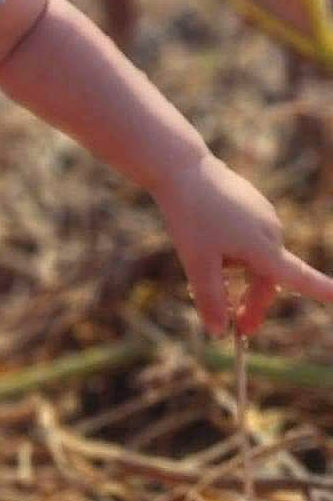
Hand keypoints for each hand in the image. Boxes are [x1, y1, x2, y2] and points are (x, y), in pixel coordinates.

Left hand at [154, 147, 332, 336]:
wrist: (182, 167)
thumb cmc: (190, 214)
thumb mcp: (196, 262)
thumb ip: (210, 299)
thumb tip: (219, 333)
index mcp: (263, 247)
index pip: (299, 276)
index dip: (321, 290)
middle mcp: (272, 230)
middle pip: (269, 278)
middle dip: (254, 303)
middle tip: (237, 329)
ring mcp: (264, 215)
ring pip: (257, 259)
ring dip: (241, 276)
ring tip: (206, 266)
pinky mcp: (253, 204)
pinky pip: (249, 238)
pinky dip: (236, 252)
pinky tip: (209, 239)